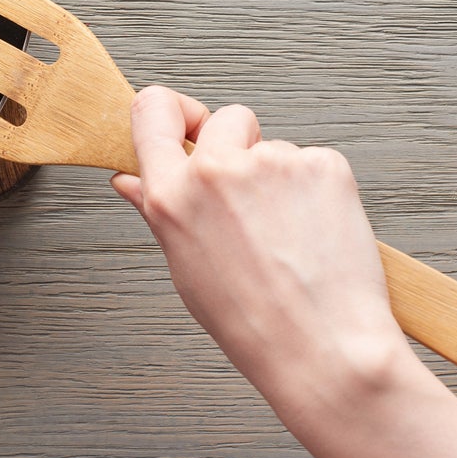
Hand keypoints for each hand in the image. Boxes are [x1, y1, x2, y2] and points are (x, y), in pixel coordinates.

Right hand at [113, 87, 456, 457]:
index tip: (186, 124)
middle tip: (250, 200)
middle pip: (225, 119)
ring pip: (274, 146)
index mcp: (172, 195)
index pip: (153, 109)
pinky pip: (313, 161)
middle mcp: (218, 171)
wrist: (324, 349)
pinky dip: (315, 190)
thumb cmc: (254, 322)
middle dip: (237, 147)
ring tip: (287, 235)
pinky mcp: (323, 165)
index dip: (172, 112)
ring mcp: (273, 162)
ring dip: (279, 177)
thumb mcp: (186, 268)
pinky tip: (314, 232)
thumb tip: (132, 180)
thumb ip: (159, 210)